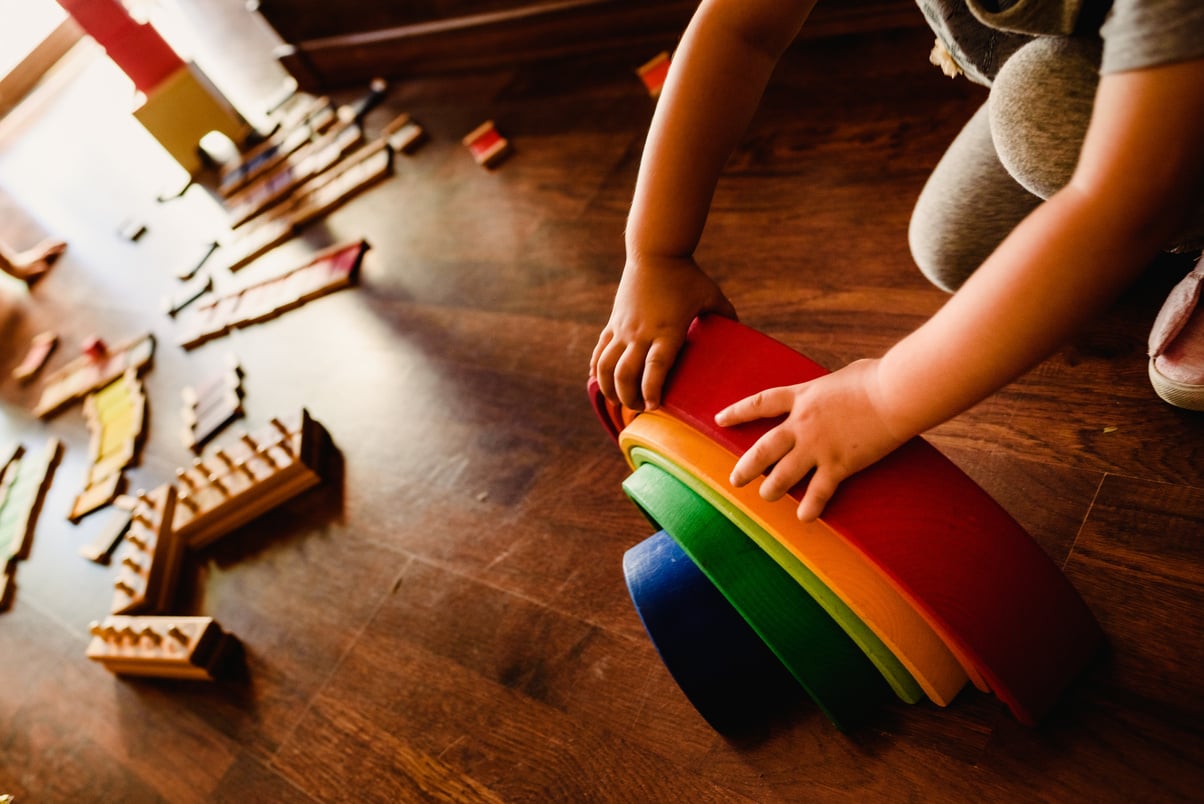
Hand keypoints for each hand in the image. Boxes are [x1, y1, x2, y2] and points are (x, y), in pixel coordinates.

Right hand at [591, 255, 735, 410]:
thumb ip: (727, 315)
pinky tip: (600, 381)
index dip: (650, 390)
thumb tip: (743, 333)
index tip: (654, 406)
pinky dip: (597, 370)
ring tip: (618, 400)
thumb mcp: (712, 295)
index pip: (654, 368)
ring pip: (605, 367)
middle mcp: (640, 333)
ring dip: (608, 388)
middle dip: (628, 398)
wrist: (654, 252)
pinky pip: (599, 352)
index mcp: (667, 330)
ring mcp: (622, 329)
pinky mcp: (612, 323)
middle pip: (624, 374)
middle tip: (639, 409)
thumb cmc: (687, 275)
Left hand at [714, 359, 906, 521]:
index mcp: (802, 396)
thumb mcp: (844, 375)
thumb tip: (840, 385)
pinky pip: (818, 492)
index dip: (738, 412)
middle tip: (735, 479)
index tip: (719, 419)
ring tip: (766, 496)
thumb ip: (833, 388)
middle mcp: (802, 424)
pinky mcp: (838, 464)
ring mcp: (818, 446)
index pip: (760, 403)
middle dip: (747, 466)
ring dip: (772, 489)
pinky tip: (803, 518)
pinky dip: (810, 507)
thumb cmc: (878, 377)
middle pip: (763, 448)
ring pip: (783, 475)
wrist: (896, 393)